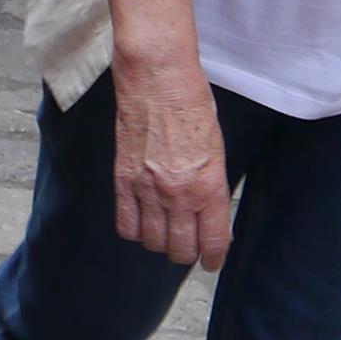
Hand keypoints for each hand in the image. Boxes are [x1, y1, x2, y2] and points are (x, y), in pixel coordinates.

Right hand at [112, 59, 233, 268]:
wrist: (157, 79)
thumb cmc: (193, 105)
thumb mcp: (217, 149)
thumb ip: (212, 187)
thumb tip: (209, 216)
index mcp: (208, 186)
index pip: (213, 242)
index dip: (214, 258)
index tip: (212, 261)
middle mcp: (178, 194)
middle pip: (180, 249)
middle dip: (187, 253)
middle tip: (190, 246)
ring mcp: (147, 190)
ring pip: (153, 242)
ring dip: (161, 244)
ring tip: (166, 233)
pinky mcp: (123, 180)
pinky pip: (126, 224)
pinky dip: (136, 232)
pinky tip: (143, 223)